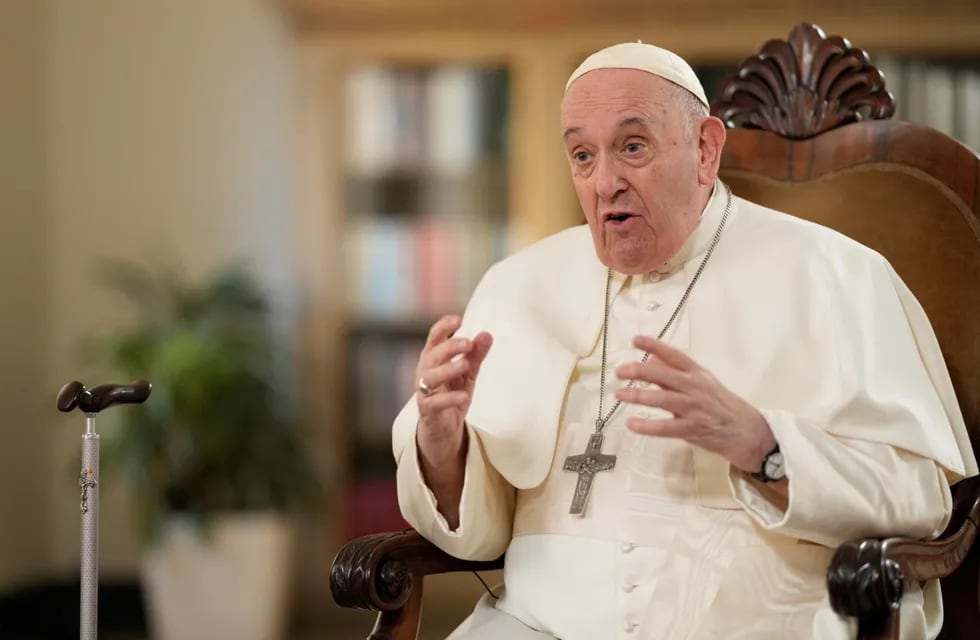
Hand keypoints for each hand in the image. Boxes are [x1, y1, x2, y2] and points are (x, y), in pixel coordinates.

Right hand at [415, 314, 492, 456]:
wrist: (443, 427)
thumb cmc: (451, 392)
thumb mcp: (467, 372)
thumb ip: (476, 354)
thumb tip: (487, 334)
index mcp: (433, 358)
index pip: (434, 338)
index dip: (443, 327)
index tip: (458, 319)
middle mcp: (424, 372)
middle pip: (432, 355)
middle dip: (449, 347)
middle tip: (468, 343)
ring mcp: (424, 391)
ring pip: (430, 378)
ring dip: (447, 369)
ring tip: (465, 365)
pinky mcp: (428, 410)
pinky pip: (435, 403)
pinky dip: (449, 398)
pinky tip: (464, 395)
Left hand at [613, 335, 773, 473]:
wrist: (747, 431)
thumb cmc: (721, 405)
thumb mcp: (702, 383)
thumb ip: (676, 373)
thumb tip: (651, 359)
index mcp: (697, 374)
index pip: (674, 355)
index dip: (654, 345)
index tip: (636, 340)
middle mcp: (695, 388)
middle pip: (664, 375)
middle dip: (640, 371)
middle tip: (620, 370)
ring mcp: (695, 408)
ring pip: (663, 399)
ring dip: (638, 396)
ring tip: (619, 395)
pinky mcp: (693, 429)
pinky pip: (666, 427)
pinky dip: (647, 426)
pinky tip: (632, 424)